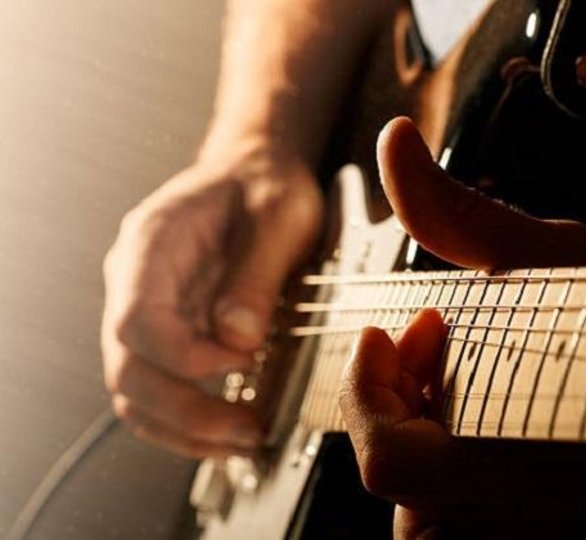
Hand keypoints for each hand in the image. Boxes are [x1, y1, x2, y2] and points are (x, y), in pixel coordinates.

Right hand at [102, 161, 322, 457]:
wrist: (255, 175)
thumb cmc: (264, 187)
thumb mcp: (278, 215)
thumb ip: (257, 274)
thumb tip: (239, 338)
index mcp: (151, 245)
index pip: (136, 320)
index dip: (184, 357)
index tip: (241, 362)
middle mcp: (136, 284)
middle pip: (128, 369)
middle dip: (186, 411)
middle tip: (247, 430)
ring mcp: (149, 313)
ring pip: (136, 393)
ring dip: (185, 429)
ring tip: (243, 444)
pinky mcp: (171, 335)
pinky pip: (160, 392)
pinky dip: (188, 424)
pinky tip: (228, 436)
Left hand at [339, 117, 585, 537]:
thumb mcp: (547, 262)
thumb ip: (458, 213)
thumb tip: (394, 139)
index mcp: (516, 457)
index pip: (390, 463)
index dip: (370, 395)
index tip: (388, 335)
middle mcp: (520, 518)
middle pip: (405, 492)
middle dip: (404, 411)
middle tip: (431, 356)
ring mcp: (534, 537)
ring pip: (434, 512)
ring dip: (434, 441)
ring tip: (469, 390)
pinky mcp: (548, 538)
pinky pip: (466, 520)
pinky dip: (460, 468)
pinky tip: (488, 425)